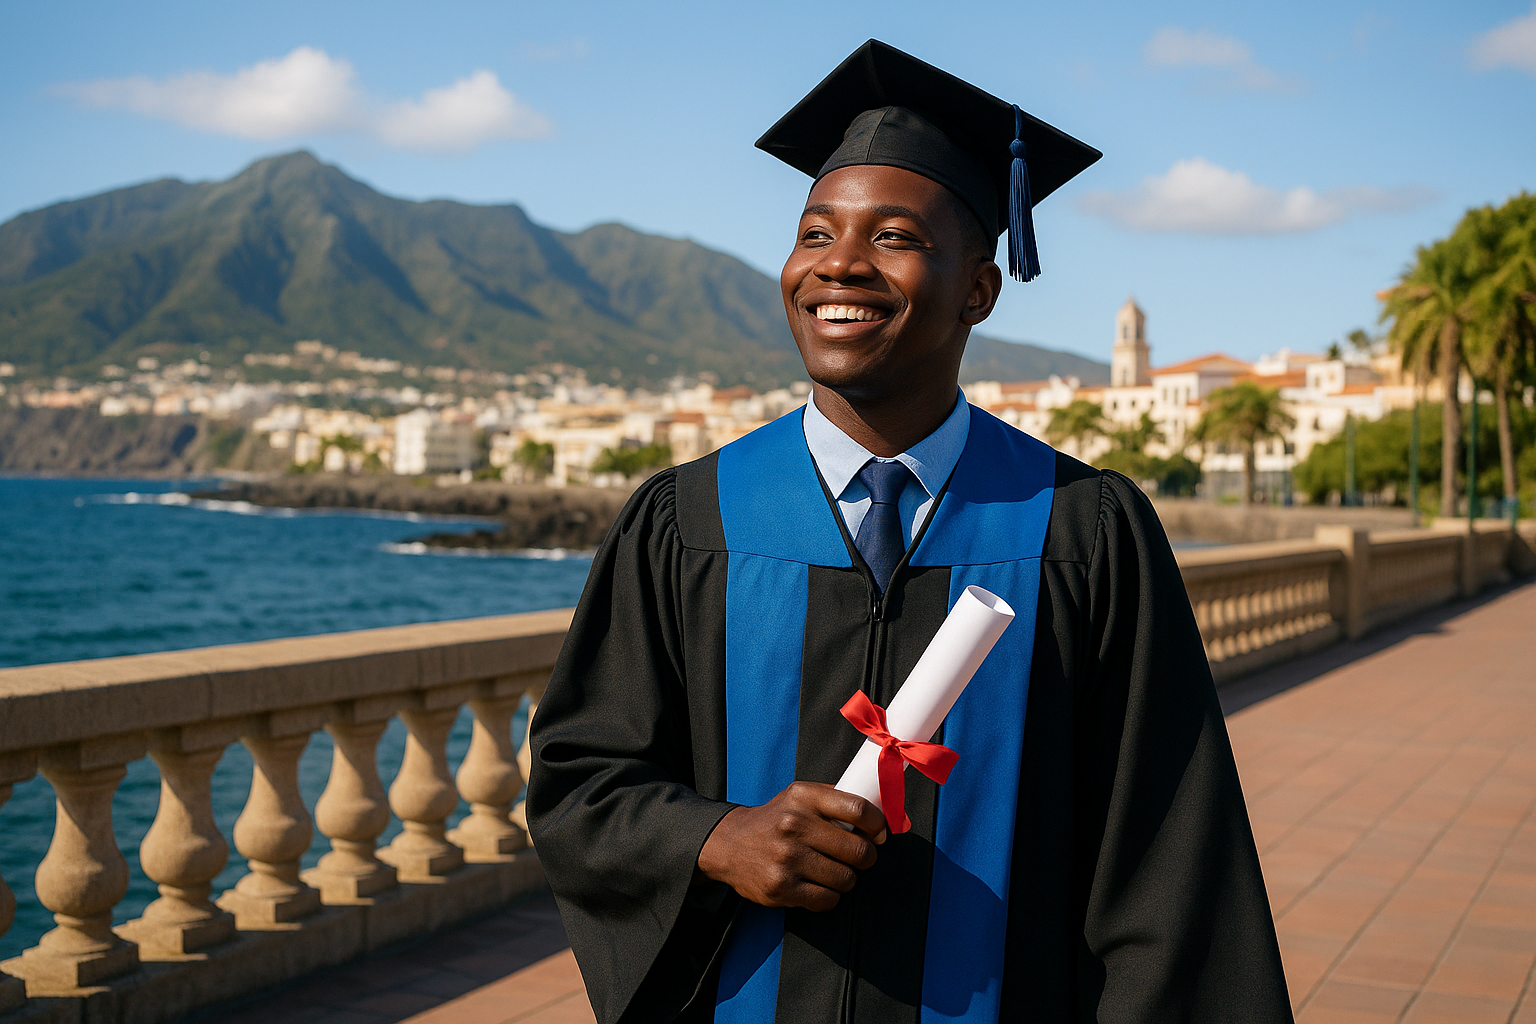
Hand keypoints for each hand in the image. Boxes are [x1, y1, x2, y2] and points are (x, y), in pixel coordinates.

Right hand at [696, 781, 887, 911]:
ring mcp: (787, 858)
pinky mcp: (781, 887)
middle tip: (861, 858)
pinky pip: (827, 900)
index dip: (878, 824)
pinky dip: (829, 896)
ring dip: (847, 879)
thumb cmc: (774, 820)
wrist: (728, 844)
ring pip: (846, 879)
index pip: (858, 809)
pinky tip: (818, 885)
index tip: (879, 833)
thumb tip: (880, 809)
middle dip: (867, 857)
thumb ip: (835, 799)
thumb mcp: (799, 797)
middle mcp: (794, 825)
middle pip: (858, 850)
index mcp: (803, 797)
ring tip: (834, 871)